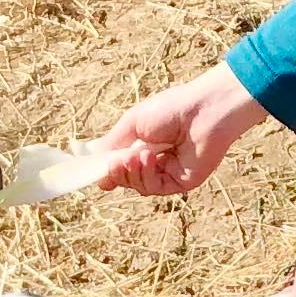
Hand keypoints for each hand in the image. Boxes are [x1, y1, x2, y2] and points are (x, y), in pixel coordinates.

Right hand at [97, 63, 267, 196]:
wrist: (204, 110)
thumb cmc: (171, 108)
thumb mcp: (132, 123)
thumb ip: (111, 143)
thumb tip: (91, 161)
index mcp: (143, 145)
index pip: (120, 165)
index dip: (107, 170)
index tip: (93, 171)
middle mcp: (155, 161)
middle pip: (126, 179)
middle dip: (117, 172)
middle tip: (115, 162)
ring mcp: (168, 173)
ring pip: (138, 186)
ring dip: (132, 172)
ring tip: (137, 155)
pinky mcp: (180, 183)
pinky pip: (154, 188)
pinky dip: (147, 175)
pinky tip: (150, 159)